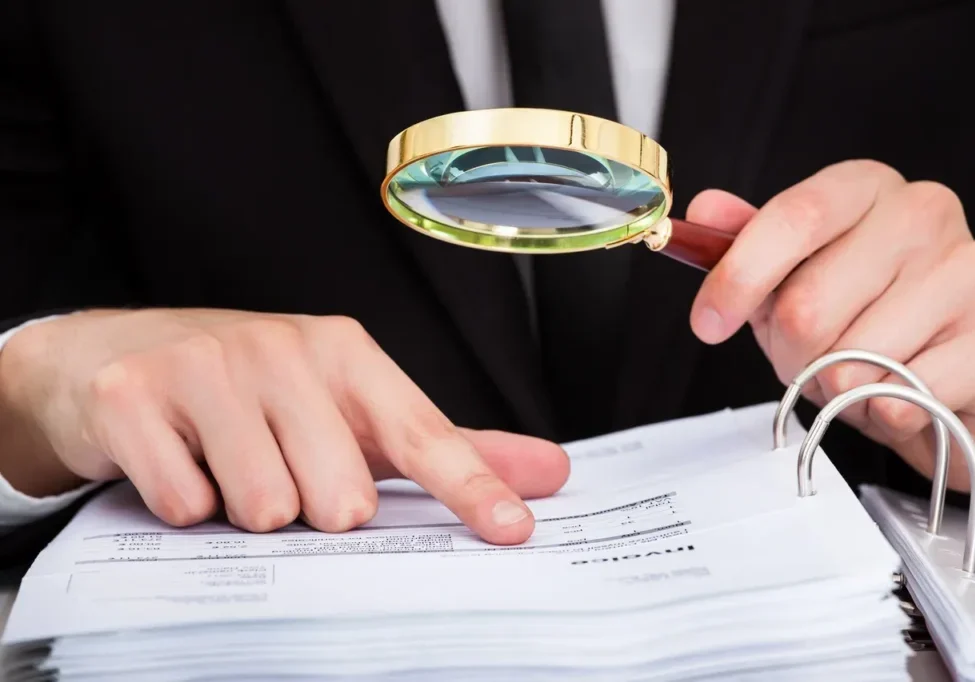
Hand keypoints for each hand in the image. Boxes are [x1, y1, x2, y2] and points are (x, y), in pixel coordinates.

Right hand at [0, 309, 568, 541]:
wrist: (114, 356)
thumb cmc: (251, 391)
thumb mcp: (348, 408)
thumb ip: (444, 447)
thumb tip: (546, 471)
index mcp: (346, 352)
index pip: (422, 433)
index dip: (471, 488)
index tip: (512, 531)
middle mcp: (283, 349)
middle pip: (341, 498)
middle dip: (312, 509)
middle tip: (280, 470)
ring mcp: (207, 367)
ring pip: (264, 507)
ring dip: (246, 509)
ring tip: (226, 466)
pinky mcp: (136, 396)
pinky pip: (186, 504)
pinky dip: (186, 505)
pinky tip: (180, 465)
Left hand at [686, 160, 974, 490]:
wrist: (951, 364)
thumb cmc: (867, 311)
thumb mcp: (796, 273)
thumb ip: (749, 243)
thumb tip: (704, 210)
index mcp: (865, 188)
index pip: (793, 218)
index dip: (740, 276)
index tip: (707, 322)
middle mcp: (922, 214)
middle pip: (808, 306)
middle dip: (789, 353)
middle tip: (807, 358)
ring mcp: (965, 272)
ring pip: (848, 361)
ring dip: (834, 387)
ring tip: (858, 372)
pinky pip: (896, 398)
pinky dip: (879, 413)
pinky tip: (897, 392)